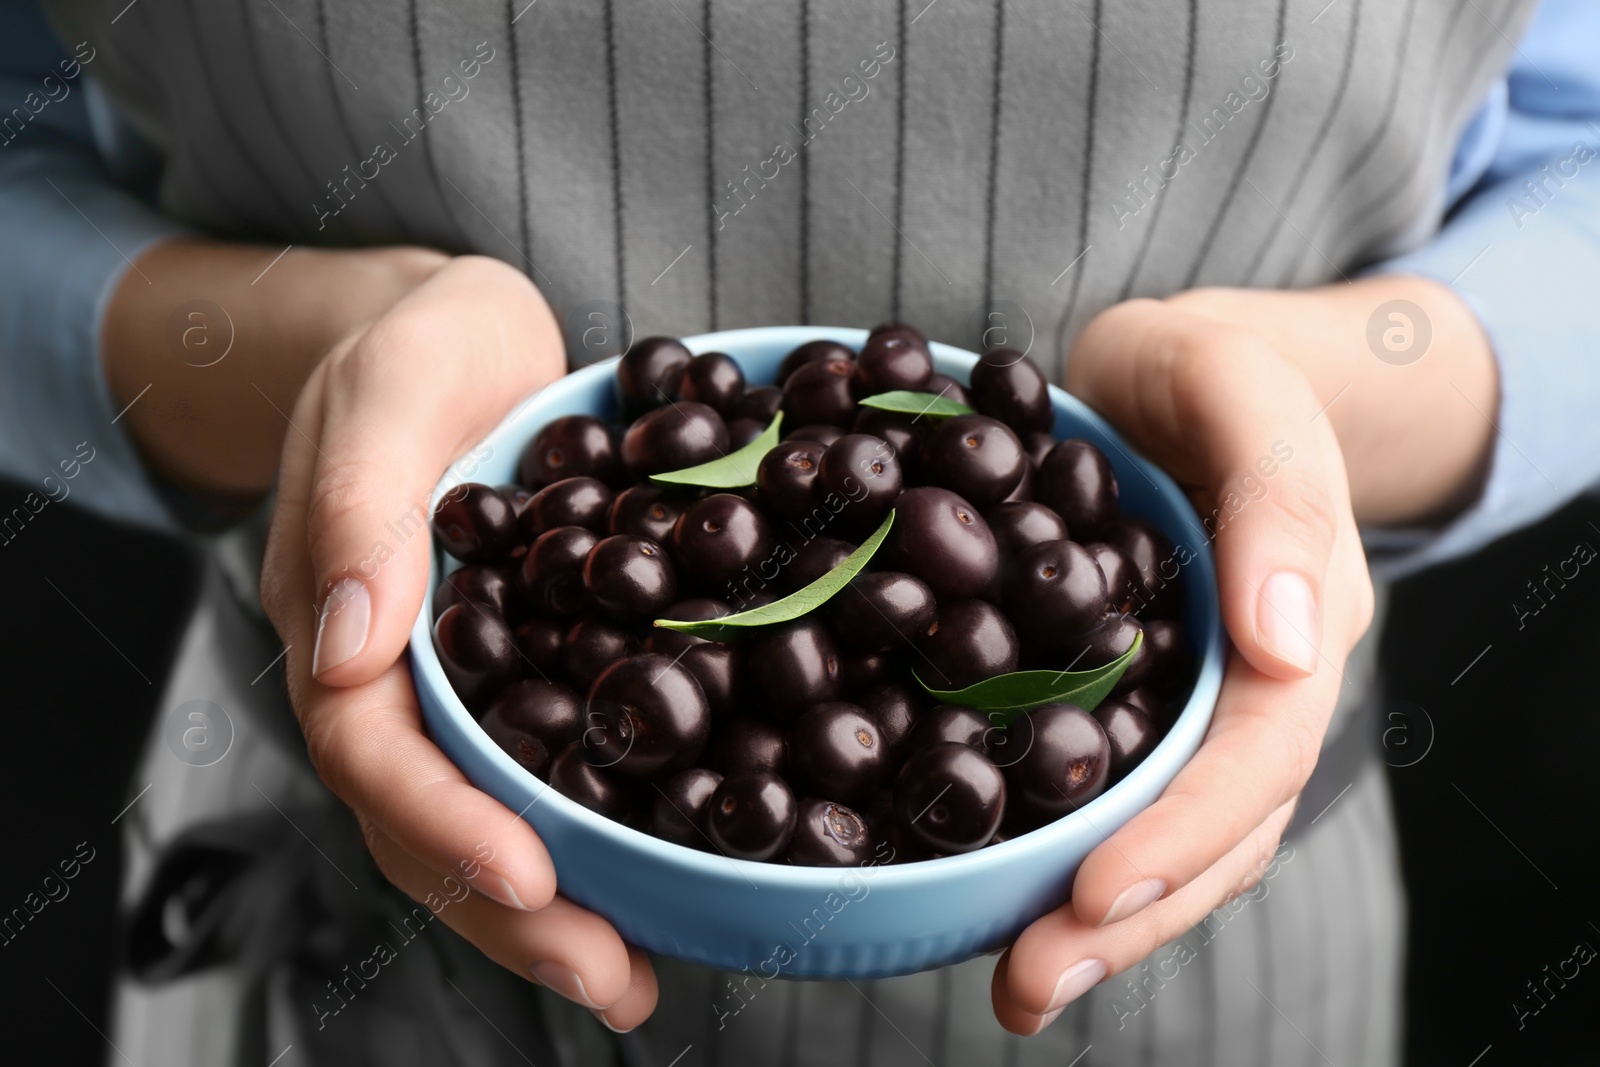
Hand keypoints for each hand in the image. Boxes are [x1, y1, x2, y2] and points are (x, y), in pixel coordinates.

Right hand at [258, 256, 656, 1030]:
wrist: (457, 338)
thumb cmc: (414, 349)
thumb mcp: (387, 389)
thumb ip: (359, 500)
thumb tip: (346, 639)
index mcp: (344, 625)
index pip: (376, 752)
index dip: (445, 823)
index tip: (528, 875)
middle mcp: (400, 681)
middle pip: (435, 823)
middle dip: (516, 914)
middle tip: (611, 980)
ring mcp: (465, 689)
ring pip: (495, 821)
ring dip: (561, 910)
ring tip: (639, 977)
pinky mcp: (532, 676)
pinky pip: (555, 772)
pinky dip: (603, 835)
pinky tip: (668, 878)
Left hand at [991, 276, 1495, 1033]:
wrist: (1173, 373)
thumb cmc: (1209, 369)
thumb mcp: (1239, 386)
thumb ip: (1278, 496)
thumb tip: (1294, 641)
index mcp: (1303, 622)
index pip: (1257, 755)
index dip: (1183, 834)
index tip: (1094, 894)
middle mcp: (1256, 687)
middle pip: (1214, 830)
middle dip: (1129, 919)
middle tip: (1028, 985)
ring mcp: (1194, 706)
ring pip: (1168, 839)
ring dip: (1097, 924)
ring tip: (1014, 986)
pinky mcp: (1129, 707)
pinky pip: (1112, 800)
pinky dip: (1063, 860)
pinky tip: (993, 903)